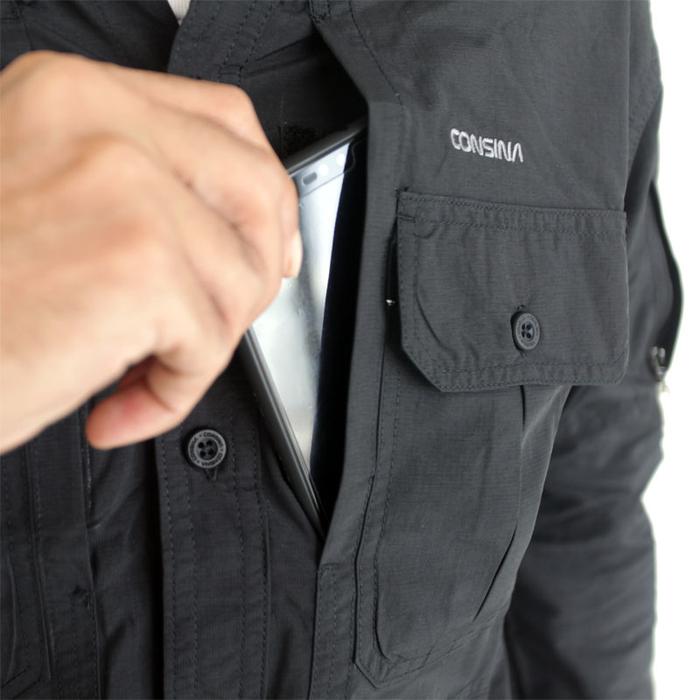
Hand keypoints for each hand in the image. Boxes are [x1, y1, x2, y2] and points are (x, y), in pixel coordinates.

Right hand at [0, 51, 300, 452]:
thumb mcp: (36, 195)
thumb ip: (131, 190)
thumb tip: (225, 228)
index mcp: (77, 97)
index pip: (227, 122)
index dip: (262, 192)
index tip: (267, 243)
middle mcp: (101, 126)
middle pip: (258, 192)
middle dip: (254, 271)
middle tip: (214, 321)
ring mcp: (125, 190)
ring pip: (239, 278)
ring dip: (200, 344)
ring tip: (138, 368)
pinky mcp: (136, 266)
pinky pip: (209, 342)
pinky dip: (172, 391)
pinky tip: (118, 403)